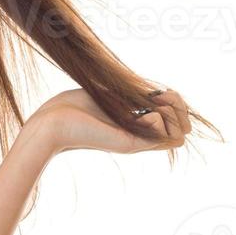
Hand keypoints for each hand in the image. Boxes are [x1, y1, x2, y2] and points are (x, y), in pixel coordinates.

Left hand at [28, 87, 189, 155]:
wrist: (53, 122)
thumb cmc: (76, 105)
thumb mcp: (114, 93)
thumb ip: (137, 94)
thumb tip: (164, 92)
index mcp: (137, 122)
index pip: (173, 115)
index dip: (175, 100)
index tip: (159, 89)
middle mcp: (140, 134)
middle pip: (182, 125)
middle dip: (178, 104)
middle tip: (159, 94)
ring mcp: (137, 140)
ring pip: (178, 133)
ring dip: (172, 111)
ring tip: (152, 100)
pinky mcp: (129, 145)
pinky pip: (161, 133)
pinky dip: (156, 119)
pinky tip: (138, 113)